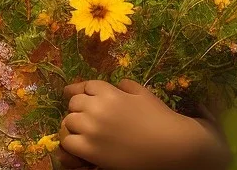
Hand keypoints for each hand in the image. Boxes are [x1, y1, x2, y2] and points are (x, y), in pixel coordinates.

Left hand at [56, 78, 204, 169]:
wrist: (168, 146)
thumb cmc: (158, 118)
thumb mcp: (142, 93)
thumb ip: (126, 86)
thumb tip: (116, 86)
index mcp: (109, 92)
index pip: (86, 86)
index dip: (84, 92)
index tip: (79, 96)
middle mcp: (97, 108)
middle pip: (74, 103)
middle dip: (79, 108)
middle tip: (87, 117)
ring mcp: (92, 129)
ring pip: (68, 122)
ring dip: (74, 125)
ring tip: (83, 131)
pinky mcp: (91, 151)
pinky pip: (69, 142)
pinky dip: (72, 143)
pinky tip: (82, 145)